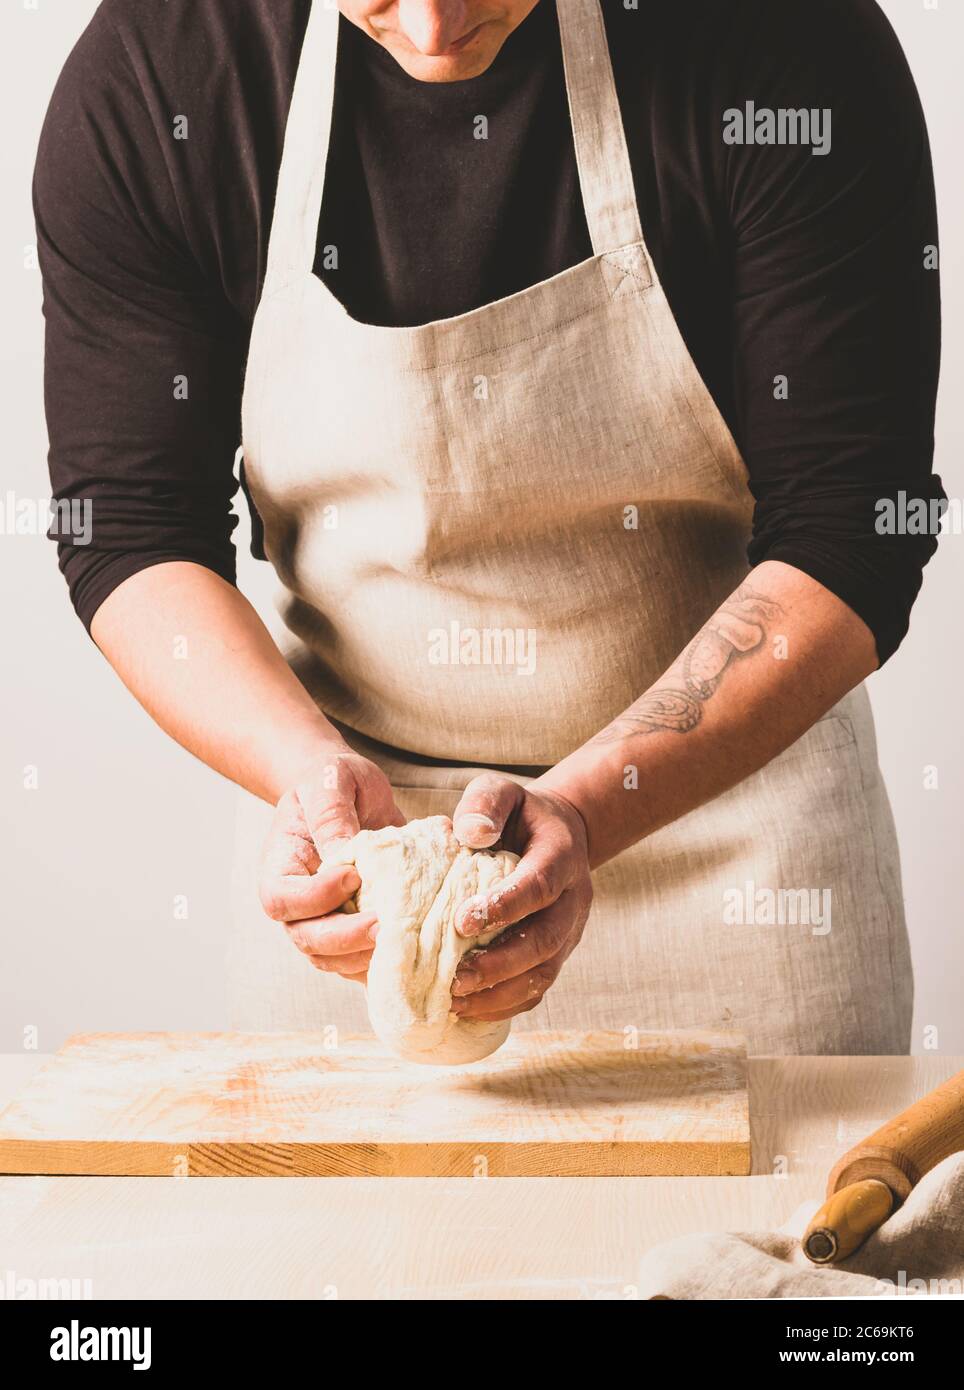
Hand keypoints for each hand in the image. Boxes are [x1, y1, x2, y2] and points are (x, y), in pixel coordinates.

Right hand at [258, 745, 403, 982]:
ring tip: (402, 939)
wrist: (346, 791)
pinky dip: (383, 962)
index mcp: (281, 865)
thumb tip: (342, 856)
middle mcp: (297, 901)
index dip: (315, 897)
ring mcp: (322, 919)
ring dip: (365, 957)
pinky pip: (360, 961)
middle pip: (306, 939)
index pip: (282, 899)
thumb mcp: (330, 782)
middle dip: (345, 939)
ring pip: (332, 959)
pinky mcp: (352, 929)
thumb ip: (332, 816)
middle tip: (384, 925)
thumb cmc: (331, 781)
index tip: (352, 876)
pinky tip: (413, 951)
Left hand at [449, 775, 592, 1021]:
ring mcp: (569, 931)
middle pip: (545, 941)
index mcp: (561, 856)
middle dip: (500, 964)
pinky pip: (538, 990)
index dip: (505, 906)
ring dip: (500, 993)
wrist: (558, 834)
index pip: (539, 885)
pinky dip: (505, 1006)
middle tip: (455, 978)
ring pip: (544, 973)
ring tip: (454, 1001)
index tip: (462, 921)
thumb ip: (485, 804)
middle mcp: (572, 899)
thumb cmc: (519, 814)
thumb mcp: (502, 792)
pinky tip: (467, 1011)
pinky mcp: (557, 954)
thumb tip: (470, 835)